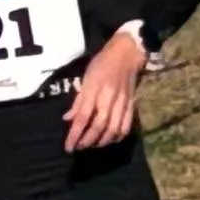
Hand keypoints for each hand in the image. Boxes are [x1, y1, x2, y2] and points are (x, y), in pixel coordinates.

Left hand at [63, 31, 148, 150]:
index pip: (83, 117)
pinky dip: (118, 136)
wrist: (127, 53)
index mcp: (94, 89)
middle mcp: (109, 97)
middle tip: (79, 147)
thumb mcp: (86, 77)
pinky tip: (110, 139)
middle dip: (88, 140)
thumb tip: (68, 119)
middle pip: (99, 126)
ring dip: (102, 141)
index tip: (68, 147)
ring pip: (114, 129)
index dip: (75, 134)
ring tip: (93, 145)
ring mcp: (122, 102)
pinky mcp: (132, 104)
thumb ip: (78, 100)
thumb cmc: (102, 63)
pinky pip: (126, 125)